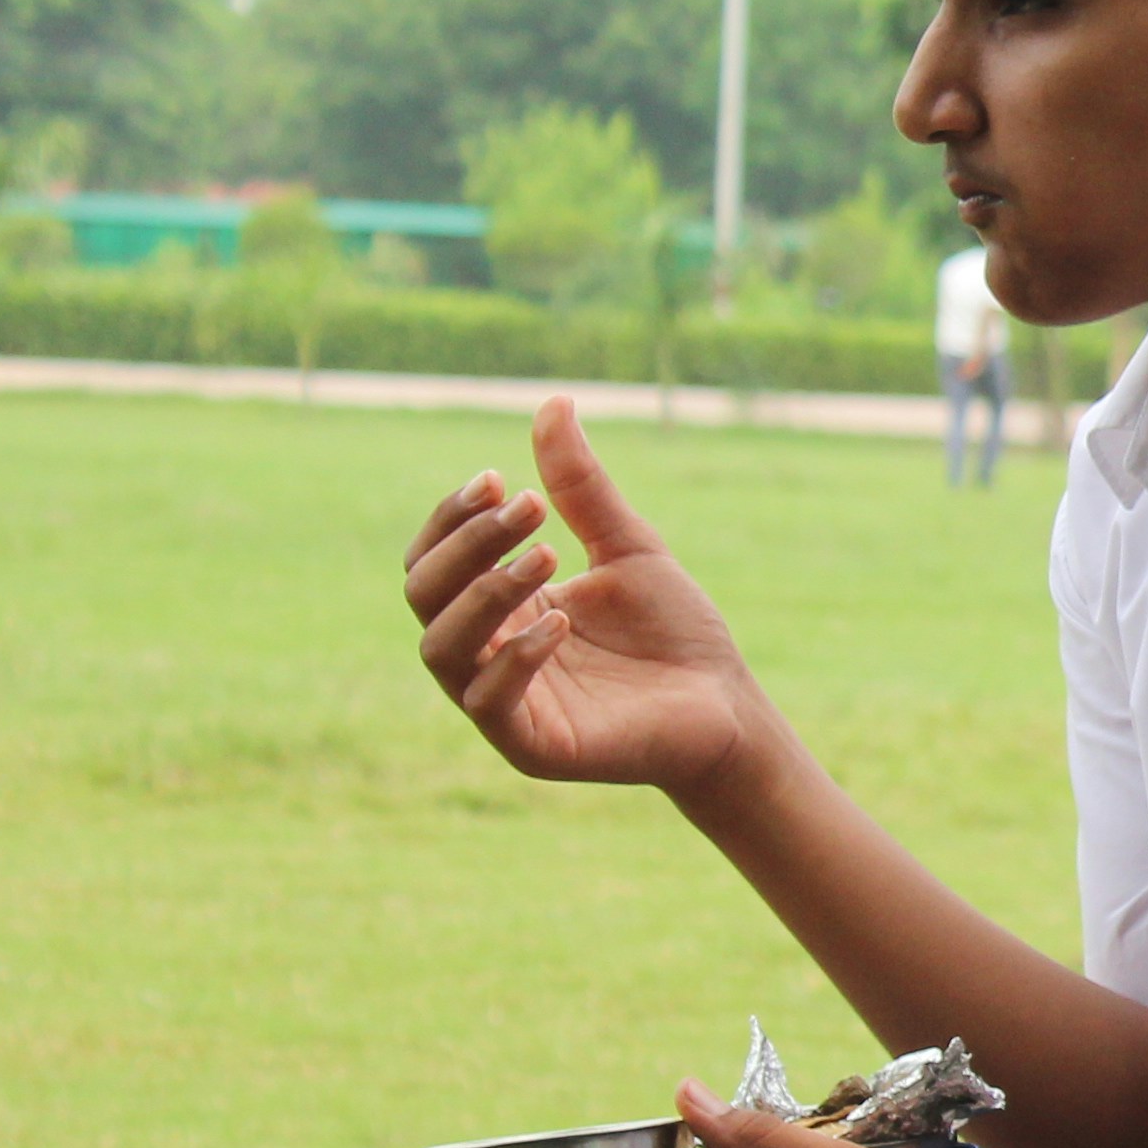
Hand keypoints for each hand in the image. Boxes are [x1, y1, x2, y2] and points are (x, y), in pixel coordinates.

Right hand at [408, 398, 767, 794]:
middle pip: (423, 593)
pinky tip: (560, 620)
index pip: (434, 557)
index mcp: (499, 605)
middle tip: (529, 507)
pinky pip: (489, 702)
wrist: (725, 703)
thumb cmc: (673, 630)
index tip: (496, 478)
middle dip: (467, 544)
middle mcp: (485, 650)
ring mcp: (501, 701)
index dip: (451, 518)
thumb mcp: (627, 545)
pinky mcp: (530, 745)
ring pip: (441, 647)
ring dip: (485, 594)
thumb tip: (554, 401)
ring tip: (546, 555)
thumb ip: (582, 487)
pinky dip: (515, 657)